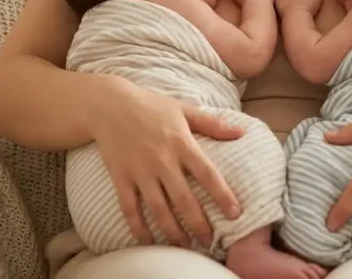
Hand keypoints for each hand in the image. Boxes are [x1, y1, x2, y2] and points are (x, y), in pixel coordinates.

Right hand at [95, 77, 244, 247]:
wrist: (109, 104)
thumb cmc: (150, 105)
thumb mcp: (184, 109)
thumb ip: (213, 124)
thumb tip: (242, 132)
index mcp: (181, 143)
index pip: (207, 174)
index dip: (222, 195)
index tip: (235, 214)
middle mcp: (162, 160)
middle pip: (184, 199)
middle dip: (198, 224)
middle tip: (209, 242)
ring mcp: (140, 170)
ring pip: (158, 208)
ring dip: (172, 231)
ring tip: (184, 246)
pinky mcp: (121, 176)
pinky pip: (129, 207)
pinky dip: (138, 227)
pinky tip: (147, 240)